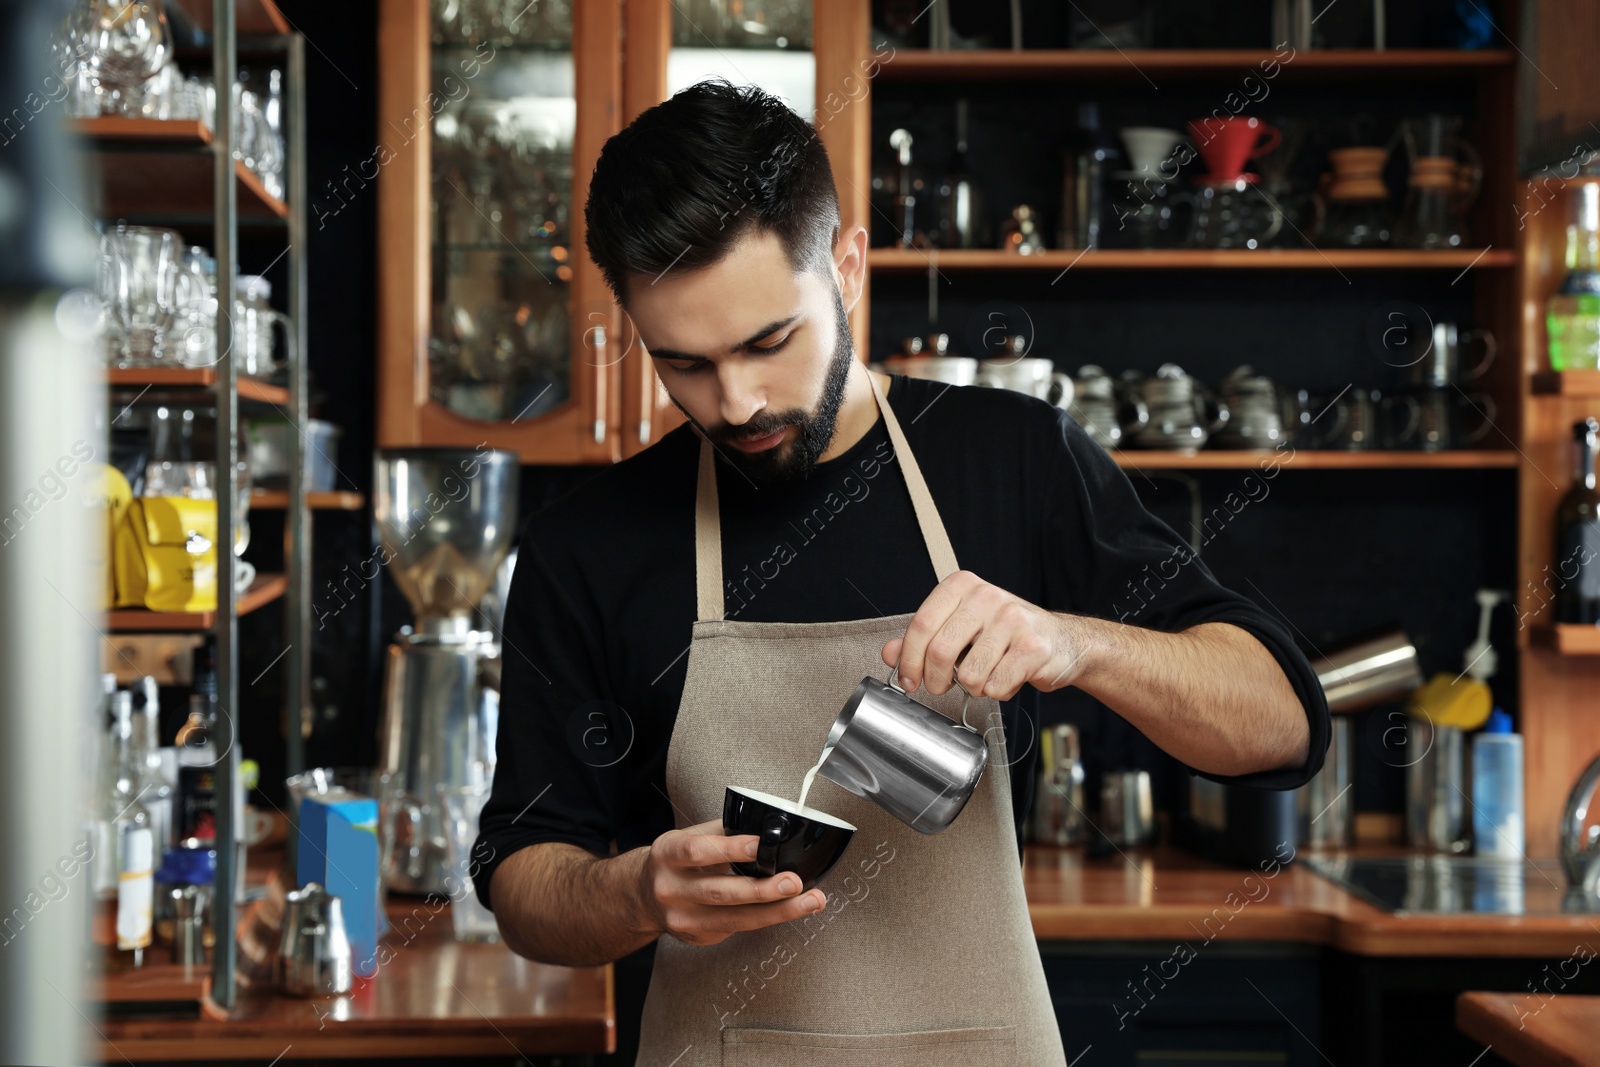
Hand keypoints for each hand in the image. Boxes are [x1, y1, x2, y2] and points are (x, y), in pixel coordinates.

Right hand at [639, 819, 826, 946]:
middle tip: (794, 882)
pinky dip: (768, 918)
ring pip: (735, 918)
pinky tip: (791, 909)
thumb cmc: (676, 861)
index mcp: (668, 854)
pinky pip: (738, 927)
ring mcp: (682, 918)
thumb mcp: (689, 837)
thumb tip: (769, 827)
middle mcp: (671, 889)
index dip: (731, 849)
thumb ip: (723, 832)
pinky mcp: (696, 937)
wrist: (643, 896)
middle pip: (721, 892)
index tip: (762, 845)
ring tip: (810, 901)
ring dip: (778, 911)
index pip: (699, 851)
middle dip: (763, 889)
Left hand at [881, 570, 1091, 700]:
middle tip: (940, 687)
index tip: (908, 680)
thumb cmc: (1005, 635)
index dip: (908, 660)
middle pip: (939, 651)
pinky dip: (997, 691)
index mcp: (962, 585)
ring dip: (973, 687)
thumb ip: (923, 639)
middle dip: (934, 681)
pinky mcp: (1033, 646)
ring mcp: (1012, 619)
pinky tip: (1008, 676)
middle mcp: (986, 596)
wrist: (1062, 642)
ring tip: (986, 674)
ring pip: (968, 675)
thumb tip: (890, 653)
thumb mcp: (960, 628)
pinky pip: (996, 686)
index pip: (920, 624)